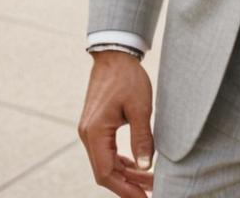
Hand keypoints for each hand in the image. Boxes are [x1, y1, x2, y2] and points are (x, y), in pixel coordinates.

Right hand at [79, 52, 154, 196]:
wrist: (114, 55)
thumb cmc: (127, 78)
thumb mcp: (140, 107)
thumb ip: (142, 138)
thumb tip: (145, 167)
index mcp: (95, 132)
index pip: (105, 173)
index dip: (125, 190)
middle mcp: (88, 134)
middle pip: (105, 171)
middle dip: (128, 184)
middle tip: (151, 192)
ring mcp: (90, 130)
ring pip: (106, 162)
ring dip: (126, 174)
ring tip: (149, 181)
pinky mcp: (96, 125)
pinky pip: (106, 151)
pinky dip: (121, 162)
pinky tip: (137, 166)